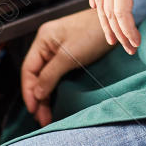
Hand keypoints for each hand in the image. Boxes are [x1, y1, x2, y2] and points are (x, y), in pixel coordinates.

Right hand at [21, 8, 113, 126]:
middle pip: (37, 75)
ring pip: (47, 76)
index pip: (29, 69)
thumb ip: (50, 75)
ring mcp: (58, 49)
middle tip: (42, 119)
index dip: (29, 91)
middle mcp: (48, 44)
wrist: (117, 26)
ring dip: (47, 95)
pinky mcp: (70, 55)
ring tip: (48, 116)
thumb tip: (37, 94)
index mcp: (43, 39)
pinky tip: (56, 100)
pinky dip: (55, 87)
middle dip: (38, 97)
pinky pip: (57, 74)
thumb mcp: (69, 56)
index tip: (33, 110)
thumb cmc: (93, 34)